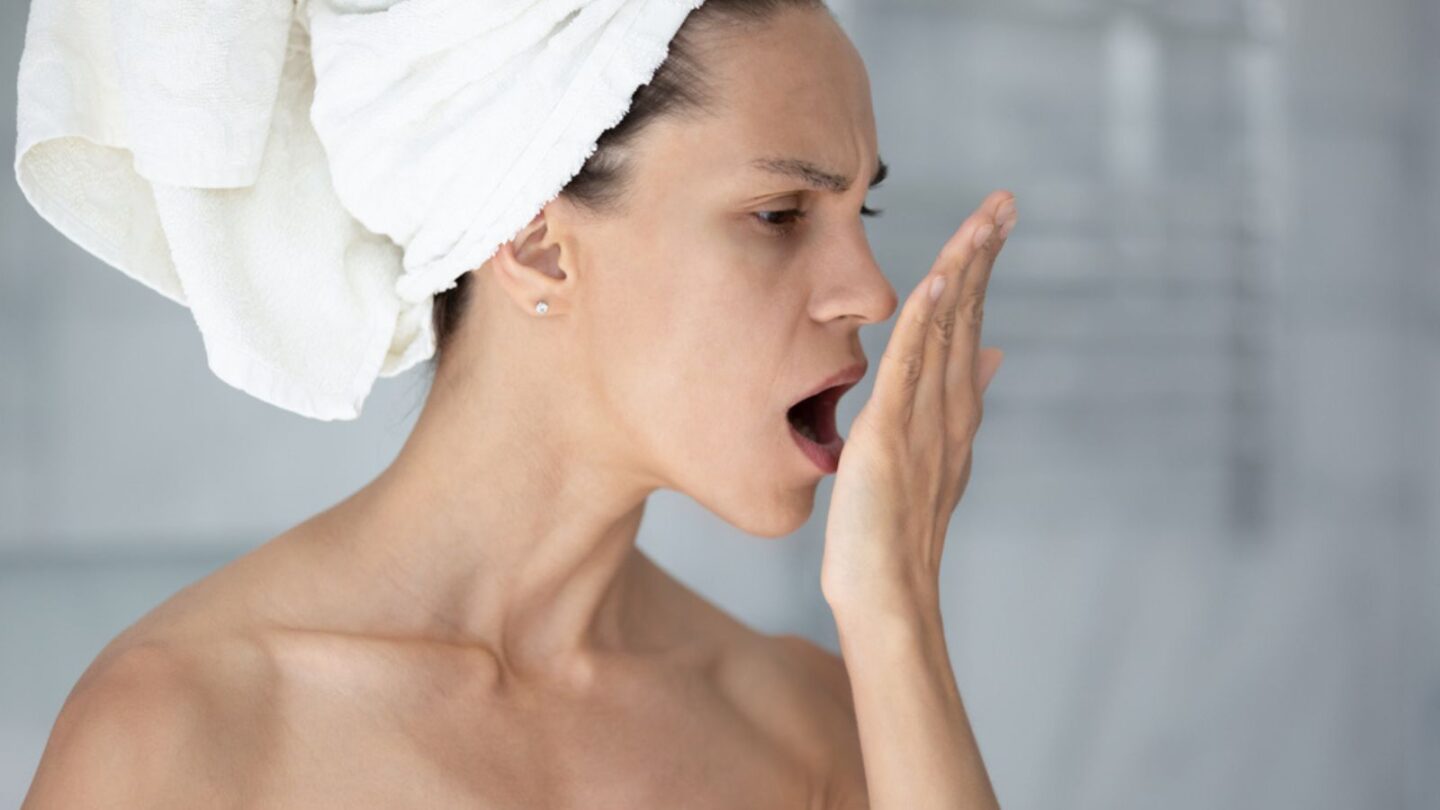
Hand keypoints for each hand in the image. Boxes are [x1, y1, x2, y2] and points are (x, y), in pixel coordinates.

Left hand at [820, 190, 1016, 614]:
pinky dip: (925, 325)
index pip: (967, 323)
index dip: (979, 270)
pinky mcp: (891, 437)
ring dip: (963, 272)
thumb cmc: (896, 531)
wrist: (887, 593)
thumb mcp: (934, 454)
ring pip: (947, 331)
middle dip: (984, 254)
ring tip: (984, 220)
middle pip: (967, 315)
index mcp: (953, 410)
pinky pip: (910, 371)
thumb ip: (960, 400)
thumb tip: (993, 352)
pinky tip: (937, 283)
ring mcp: (924, 422)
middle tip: (1005, 200)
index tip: (993, 221)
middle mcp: (948, 409)